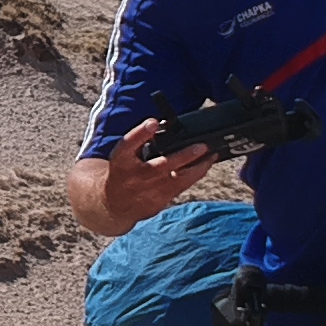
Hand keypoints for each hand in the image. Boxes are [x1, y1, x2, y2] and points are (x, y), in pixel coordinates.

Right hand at [98, 117, 219, 228]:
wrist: (114, 203)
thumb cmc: (123, 171)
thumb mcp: (124, 154)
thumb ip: (140, 140)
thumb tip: (162, 124)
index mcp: (121, 160)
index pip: (128, 144)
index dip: (141, 132)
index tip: (153, 122)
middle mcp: (134, 177)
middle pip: (161, 165)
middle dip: (184, 156)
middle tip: (202, 146)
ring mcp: (148, 192)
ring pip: (178, 180)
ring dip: (198, 167)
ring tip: (211, 155)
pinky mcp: (159, 202)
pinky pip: (181, 187)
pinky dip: (195, 175)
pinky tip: (204, 166)